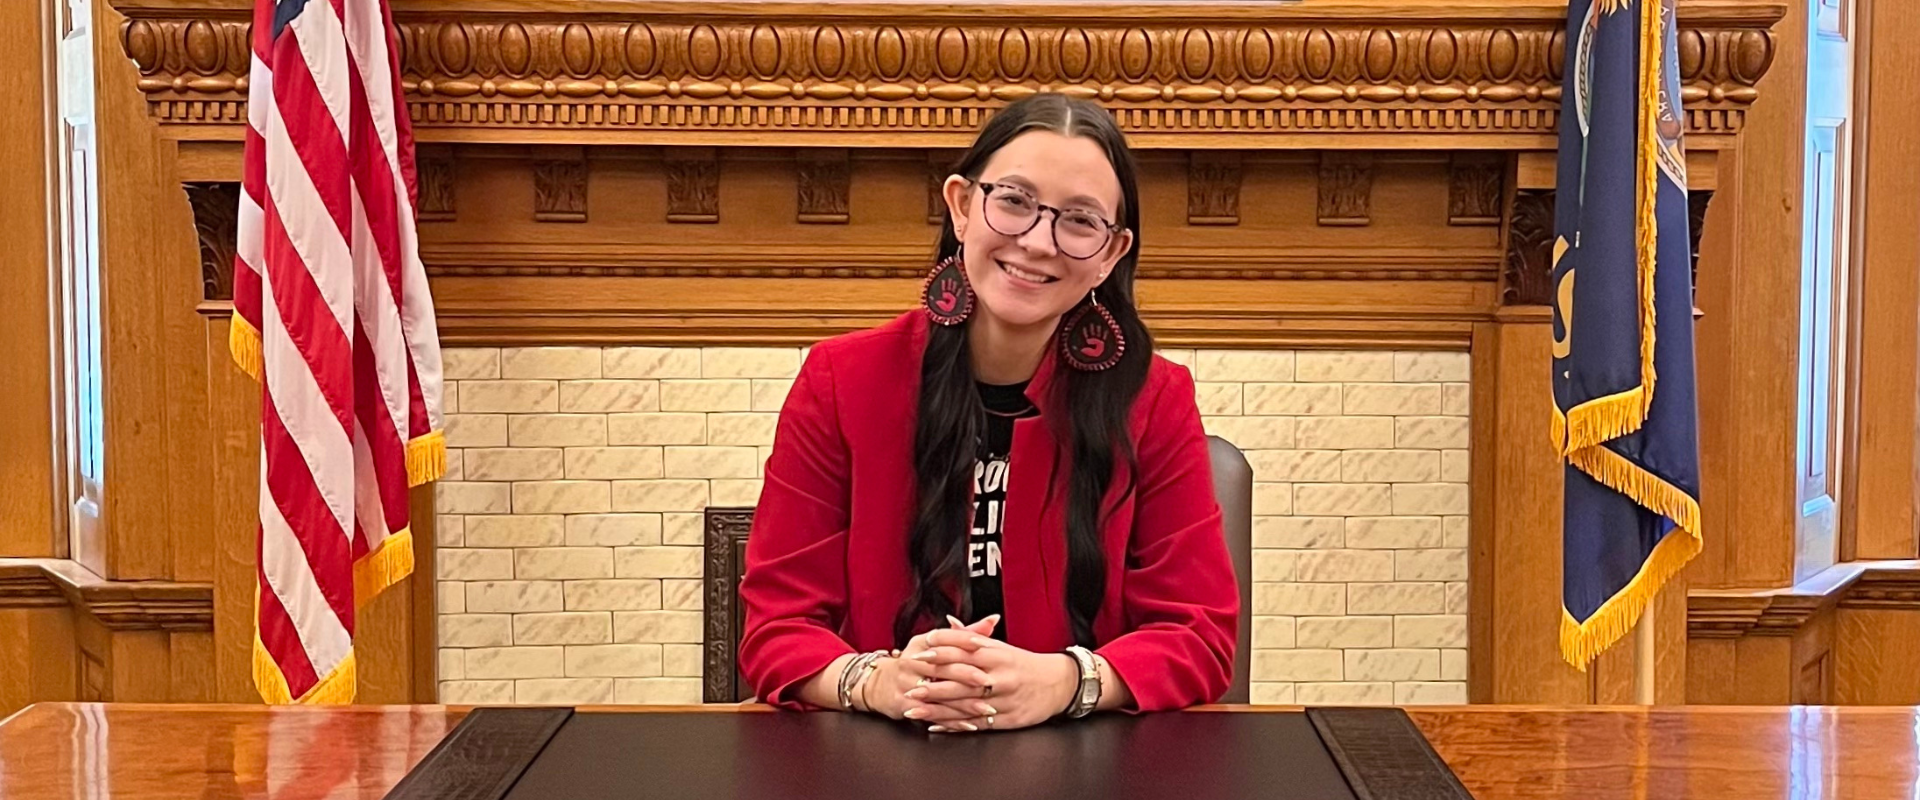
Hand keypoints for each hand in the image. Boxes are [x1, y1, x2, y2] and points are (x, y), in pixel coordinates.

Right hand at [858, 618, 996, 720]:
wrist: (880, 684)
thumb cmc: (917, 663)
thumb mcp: (934, 645)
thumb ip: (964, 634)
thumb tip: (993, 619)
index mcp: (921, 642)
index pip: (942, 637)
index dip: (962, 640)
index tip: (983, 645)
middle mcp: (912, 660)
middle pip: (941, 666)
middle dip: (966, 674)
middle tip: (989, 681)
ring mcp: (906, 683)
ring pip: (939, 693)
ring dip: (964, 703)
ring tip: (986, 708)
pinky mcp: (904, 704)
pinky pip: (931, 714)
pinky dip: (952, 721)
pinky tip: (970, 724)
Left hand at [898, 627, 1078, 733]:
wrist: (1058, 684)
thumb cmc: (1024, 665)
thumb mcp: (1001, 647)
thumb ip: (972, 637)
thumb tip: (947, 622)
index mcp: (997, 655)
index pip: (964, 649)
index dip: (941, 650)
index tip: (919, 650)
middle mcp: (999, 676)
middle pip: (962, 678)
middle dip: (934, 682)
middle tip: (910, 684)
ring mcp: (1003, 699)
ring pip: (966, 704)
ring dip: (938, 708)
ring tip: (915, 708)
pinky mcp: (1007, 719)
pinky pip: (977, 724)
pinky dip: (954, 726)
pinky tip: (936, 725)